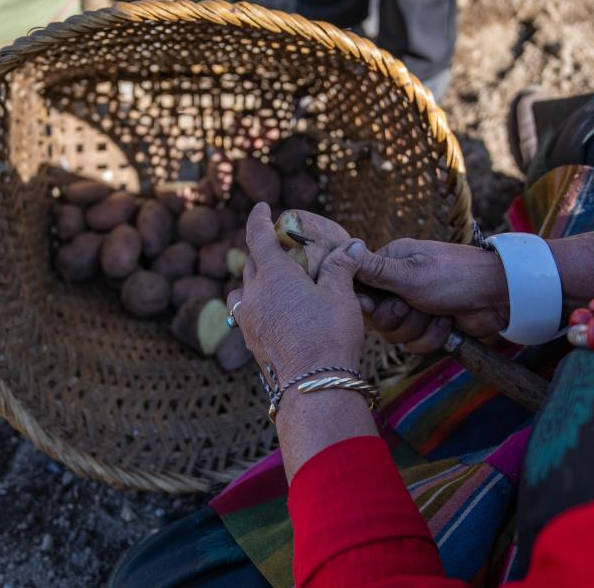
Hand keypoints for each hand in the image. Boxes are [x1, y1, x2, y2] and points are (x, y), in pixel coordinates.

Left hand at [226, 203, 365, 384]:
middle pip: (251, 264)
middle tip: (280, 248)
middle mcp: (254, 295)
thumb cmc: (329, 334)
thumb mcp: (341, 295)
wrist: (312, 386)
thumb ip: (340, 267)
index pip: (258, 236)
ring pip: (243, 291)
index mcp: (273, 275)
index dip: (259, 219)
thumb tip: (350, 248)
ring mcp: (249, 321)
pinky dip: (257, 306)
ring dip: (255, 282)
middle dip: (263, 252)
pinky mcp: (252, 343)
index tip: (261, 208)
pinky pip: (247, 315)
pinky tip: (274, 313)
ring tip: (272, 283)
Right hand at [355, 239, 509, 353]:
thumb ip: (375, 270)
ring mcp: (415, 306)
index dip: (370, 305)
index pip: (359, 291)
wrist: (498, 297)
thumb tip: (346, 249)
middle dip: (401, 318)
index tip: (383, 303)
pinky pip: (415, 345)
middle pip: (378, 319)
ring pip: (396, 335)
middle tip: (418, 304)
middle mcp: (399, 285)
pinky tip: (448, 323)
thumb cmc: (456, 276)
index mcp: (391, 264)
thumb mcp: (411, 273)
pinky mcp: (429, 326)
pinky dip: (433, 337)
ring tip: (439, 312)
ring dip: (420, 328)